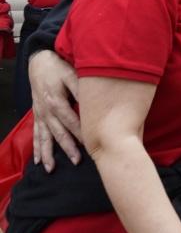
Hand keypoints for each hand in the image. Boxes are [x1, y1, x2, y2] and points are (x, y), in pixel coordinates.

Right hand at [29, 51, 82, 171]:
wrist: (39, 63)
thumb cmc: (58, 68)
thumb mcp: (71, 74)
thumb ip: (81, 88)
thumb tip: (92, 101)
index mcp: (56, 101)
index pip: (71, 121)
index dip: (81, 133)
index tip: (91, 144)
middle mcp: (46, 111)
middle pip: (58, 132)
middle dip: (67, 148)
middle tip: (77, 161)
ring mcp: (40, 115)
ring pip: (45, 137)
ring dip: (48, 153)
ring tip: (51, 168)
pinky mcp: (37, 115)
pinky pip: (36, 134)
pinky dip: (36, 148)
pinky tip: (38, 160)